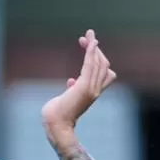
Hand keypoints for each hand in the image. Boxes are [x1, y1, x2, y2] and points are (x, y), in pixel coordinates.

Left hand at [41, 30, 116, 145]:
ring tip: (89, 34)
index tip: (86, 47)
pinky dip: (91, 52)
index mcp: (92, 93)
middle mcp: (96, 90)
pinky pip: (91, 65)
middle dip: (95, 49)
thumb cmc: (56, 115)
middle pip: (103, 64)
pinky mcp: (84, 87)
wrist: (56, 125)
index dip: (97, 58)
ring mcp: (91, 89)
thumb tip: (71, 81)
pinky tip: (91, 42)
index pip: (103, 71)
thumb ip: (72, 89)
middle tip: (86, 36)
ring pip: (98, 63)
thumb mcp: (67, 98)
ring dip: (94, 46)